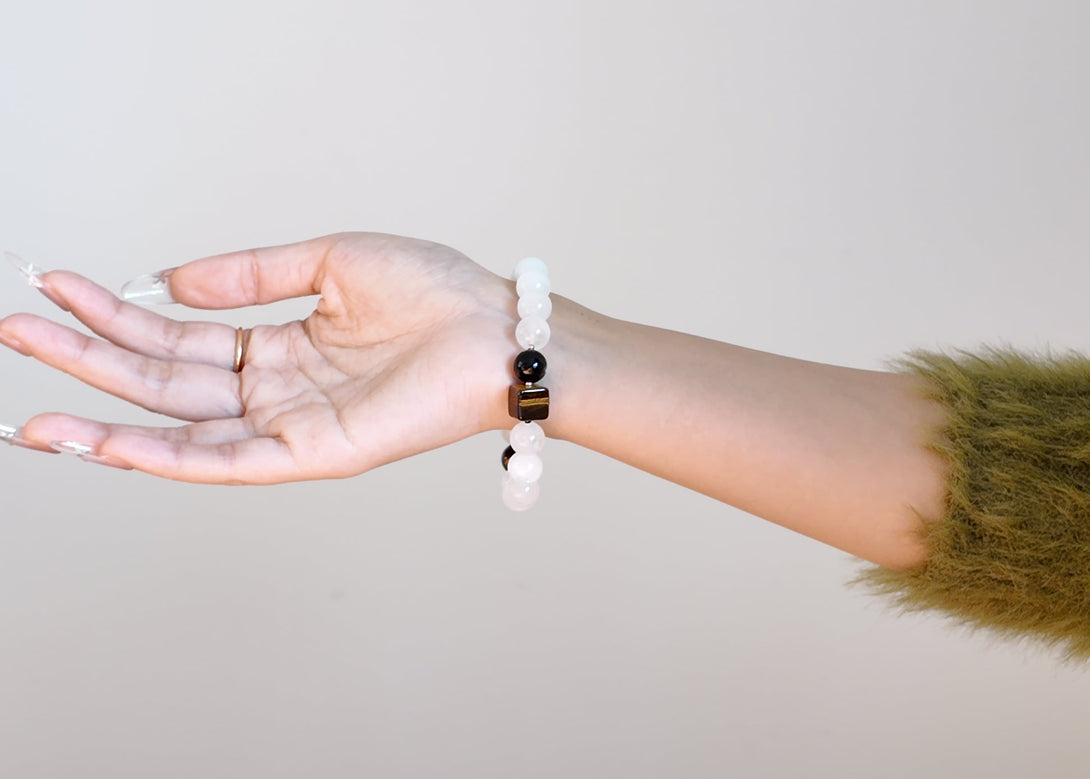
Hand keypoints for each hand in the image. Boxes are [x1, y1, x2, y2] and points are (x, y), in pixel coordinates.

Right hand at [0, 233, 515, 482]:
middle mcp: (275, 390)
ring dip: (106, 421)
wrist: (494, 327)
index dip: (116, 313)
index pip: (178, 336)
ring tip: (34, 409)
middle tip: (19, 331)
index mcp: (278, 346)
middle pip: (164, 382)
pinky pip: (228, 462)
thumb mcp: (329, 261)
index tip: (57, 285)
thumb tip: (172, 282)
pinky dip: (166, 455)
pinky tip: (108, 442)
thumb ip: (251, 274)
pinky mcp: (313, 455)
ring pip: (181, 429)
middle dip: (89, 360)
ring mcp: (290, 426)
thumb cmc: (433, 292)